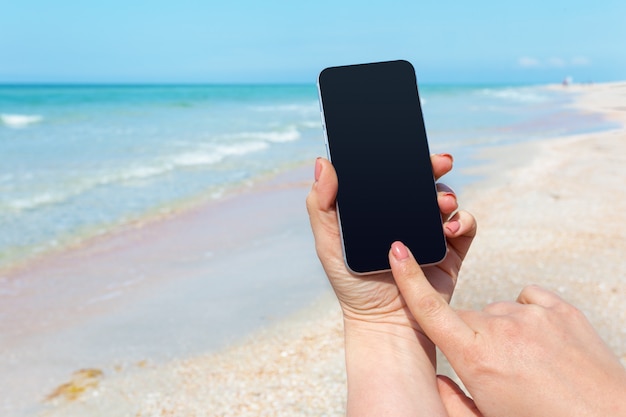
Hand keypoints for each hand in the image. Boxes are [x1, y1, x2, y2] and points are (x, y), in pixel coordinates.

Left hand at [306, 155, 476, 331]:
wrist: (385, 324)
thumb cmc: (352, 285)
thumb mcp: (329, 243)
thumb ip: (321, 204)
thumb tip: (323, 162)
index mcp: (380, 210)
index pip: (393, 176)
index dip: (401, 158)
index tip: (406, 146)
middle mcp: (407, 216)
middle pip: (423, 182)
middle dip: (433, 167)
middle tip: (439, 162)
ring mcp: (431, 231)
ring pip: (446, 199)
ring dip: (447, 194)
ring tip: (440, 205)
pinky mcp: (452, 250)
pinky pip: (465, 226)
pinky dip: (463, 220)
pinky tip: (449, 227)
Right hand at [390, 245, 625, 416]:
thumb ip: (449, 400)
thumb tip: (433, 379)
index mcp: (475, 357)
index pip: (429, 309)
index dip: (408, 277)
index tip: (397, 249)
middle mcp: (501, 329)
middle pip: (466, 317)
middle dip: (470, 337)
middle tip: (495, 369)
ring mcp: (533, 316)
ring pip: (498, 310)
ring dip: (501, 329)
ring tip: (526, 361)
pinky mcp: (562, 310)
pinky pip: (528, 299)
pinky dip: (527, 315)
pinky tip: (540, 341)